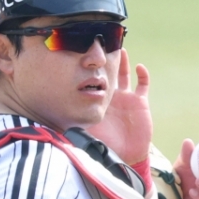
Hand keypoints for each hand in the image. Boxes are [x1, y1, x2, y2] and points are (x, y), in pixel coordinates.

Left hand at [84, 50, 152, 166]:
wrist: (127, 156)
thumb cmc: (107, 144)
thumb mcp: (87, 130)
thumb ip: (74, 122)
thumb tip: (55, 118)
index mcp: (98, 100)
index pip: (92, 80)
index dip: (90, 69)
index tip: (82, 53)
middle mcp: (112, 96)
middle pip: (108, 72)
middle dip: (106, 59)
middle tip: (102, 42)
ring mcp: (127, 98)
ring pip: (124, 73)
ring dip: (122, 61)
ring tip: (119, 48)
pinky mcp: (140, 102)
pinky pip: (143, 85)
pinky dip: (143, 75)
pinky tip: (139, 66)